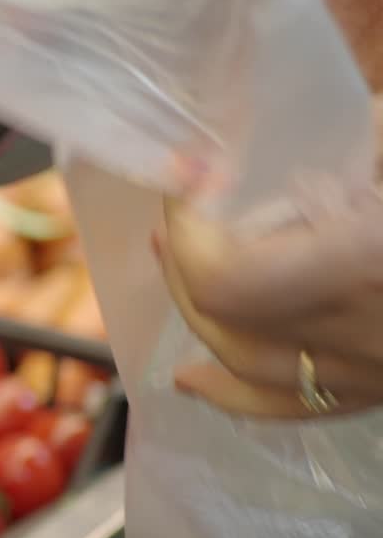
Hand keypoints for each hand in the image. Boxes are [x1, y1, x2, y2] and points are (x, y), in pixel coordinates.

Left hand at [158, 103, 382, 417]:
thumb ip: (349, 143)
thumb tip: (265, 131)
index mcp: (364, 265)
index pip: (227, 278)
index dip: (190, 233)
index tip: (188, 184)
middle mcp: (363, 334)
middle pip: (227, 316)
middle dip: (187, 260)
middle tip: (179, 214)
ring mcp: (374, 372)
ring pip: (248, 364)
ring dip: (198, 312)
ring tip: (175, 263)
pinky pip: (295, 406)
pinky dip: (234, 394)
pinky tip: (191, 381)